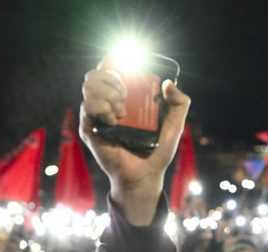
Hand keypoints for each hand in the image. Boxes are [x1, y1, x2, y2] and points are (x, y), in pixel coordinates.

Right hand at [80, 66, 190, 224]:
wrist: (146, 176)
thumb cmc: (158, 151)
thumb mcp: (175, 126)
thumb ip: (180, 103)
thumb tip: (169, 83)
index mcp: (125, 98)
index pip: (111, 69)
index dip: (113, 60)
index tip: (124, 60)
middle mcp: (108, 103)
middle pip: (96, 73)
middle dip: (112, 76)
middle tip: (126, 93)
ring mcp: (97, 115)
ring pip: (89, 86)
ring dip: (107, 92)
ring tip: (122, 110)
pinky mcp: (90, 129)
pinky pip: (87, 107)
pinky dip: (102, 108)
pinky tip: (114, 119)